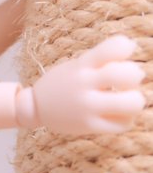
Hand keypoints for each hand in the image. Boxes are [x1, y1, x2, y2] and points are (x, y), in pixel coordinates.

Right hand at [16, 35, 145, 133]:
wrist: (36, 107)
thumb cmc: (63, 82)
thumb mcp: (76, 65)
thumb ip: (100, 59)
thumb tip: (132, 50)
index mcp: (82, 64)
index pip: (111, 48)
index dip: (126, 46)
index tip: (128, 49)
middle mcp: (84, 83)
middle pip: (126, 75)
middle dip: (135, 75)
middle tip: (130, 79)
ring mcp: (87, 106)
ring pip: (130, 103)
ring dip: (136, 100)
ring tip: (128, 99)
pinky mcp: (90, 126)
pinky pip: (123, 124)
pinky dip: (127, 118)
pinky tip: (119, 114)